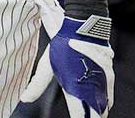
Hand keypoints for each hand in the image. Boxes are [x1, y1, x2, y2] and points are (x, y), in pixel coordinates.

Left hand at [21, 0, 113, 117]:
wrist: (83, 26)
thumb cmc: (64, 45)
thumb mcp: (47, 65)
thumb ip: (38, 84)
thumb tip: (24, 98)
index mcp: (76, 89)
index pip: (80, 116)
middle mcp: (93, 88)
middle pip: (95, 114)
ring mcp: (104, 82)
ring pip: (104, 105)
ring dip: (98, 111)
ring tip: (92, 115)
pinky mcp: (110, 75)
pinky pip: (108, 94)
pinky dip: (104, 101)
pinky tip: (100, 104)